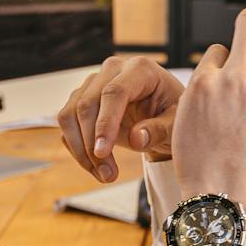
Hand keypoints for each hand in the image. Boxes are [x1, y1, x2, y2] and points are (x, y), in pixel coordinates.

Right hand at [57, 55, 182, 182]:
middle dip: (91, 144)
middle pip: (87, 104)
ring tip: (105, 175)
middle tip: (109, 176)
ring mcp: (93, 83)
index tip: (102, 152)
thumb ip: (160, 129)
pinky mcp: (81, 98)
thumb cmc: (174, 115)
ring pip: (70, 114)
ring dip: (81, 150)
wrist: (165, 114)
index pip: (114, 93)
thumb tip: (136, 138)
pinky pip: (68, 125)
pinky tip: (96, 168)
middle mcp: (113, 70)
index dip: (105, 123)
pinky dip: (77, 149)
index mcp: (140, 69)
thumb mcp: (177, 123)